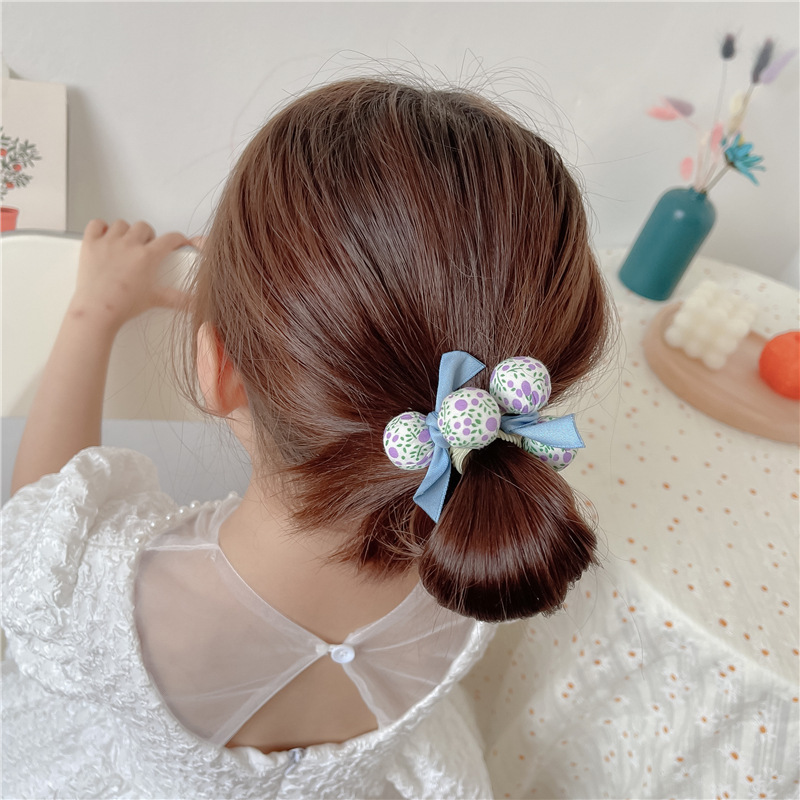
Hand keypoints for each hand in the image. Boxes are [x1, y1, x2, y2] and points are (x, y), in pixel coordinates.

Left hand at [71, 218, 191, 331]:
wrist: (97, 311)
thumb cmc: (123, 306)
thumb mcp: (155, 300)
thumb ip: (178, 299)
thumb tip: (194, 303)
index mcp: (147, 257)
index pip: (170, 239)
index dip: (178, 239)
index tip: (178, 241)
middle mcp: (129, 245)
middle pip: (144, 227)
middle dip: (147, 235)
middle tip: (145, 248)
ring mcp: (108, 242)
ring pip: (121, 224)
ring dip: (125, 232)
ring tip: (124, 244)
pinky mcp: (90, 244)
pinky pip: (96, 224)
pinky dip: (101, 228)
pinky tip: (104, 239)